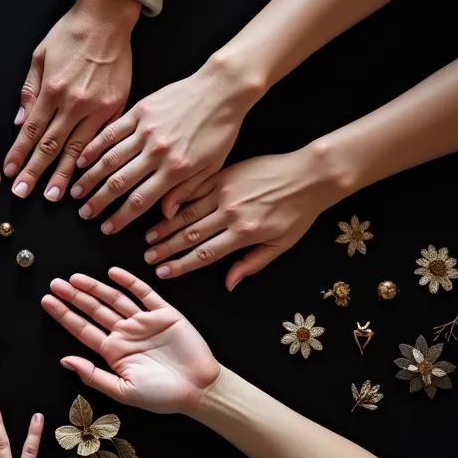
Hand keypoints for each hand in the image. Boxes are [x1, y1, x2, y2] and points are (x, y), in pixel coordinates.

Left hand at [5, 0, 137, 200]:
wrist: (108, 18)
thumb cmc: (71, 33)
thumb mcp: (40, 56)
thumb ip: (29, 92)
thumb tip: (21, 125)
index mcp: (52, 90)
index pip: (32, 132)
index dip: (19, 155)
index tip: (10, 174)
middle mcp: (75, 103)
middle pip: (52, 147)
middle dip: (36, 173)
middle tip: (24, 194)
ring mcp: (99, 108)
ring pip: (78, 150)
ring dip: (63, 176)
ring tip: (52, 196)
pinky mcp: (117, 108)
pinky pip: (101, 141)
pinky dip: (91, 161)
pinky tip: (85, 177)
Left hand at [41, 268, 219, 414]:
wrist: (199, 390)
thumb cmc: (162, 396)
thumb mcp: (123, 391)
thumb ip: (93, 375)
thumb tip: (65, 360)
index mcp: (113, 352)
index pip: (83, 329)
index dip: (64, 315)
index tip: (47, 302)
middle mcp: (125, 334)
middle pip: (94, 310)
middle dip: (74, 297)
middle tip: (54, 284)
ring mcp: (143, 322)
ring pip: (114, 299)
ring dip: (95, 288)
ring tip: (75, 278)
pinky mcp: (164, 314)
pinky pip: (144, 293)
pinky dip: (128, 282)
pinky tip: (113, 273)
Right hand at [71, 57, 265, 234]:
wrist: (222, 89)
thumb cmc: (220, 129)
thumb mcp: (212, 167)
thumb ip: (186, 192)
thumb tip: (165, 215)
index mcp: (176, 169)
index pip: (141, 201)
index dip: (120, 217)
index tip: (107, 228)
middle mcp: (157, 152)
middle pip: (119, 183)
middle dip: (99, 202)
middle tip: (84, 214)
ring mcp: (146, 130)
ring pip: (110, 159)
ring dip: (90, 178)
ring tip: (76, 192)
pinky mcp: (140, 111)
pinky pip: (112, 132)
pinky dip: (94, 147)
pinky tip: (82, 159)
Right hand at [143, 148, 345, 286]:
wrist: (310, 175)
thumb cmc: (299, 212)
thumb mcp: (281, 244)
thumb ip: (252, 263)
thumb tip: (228, 283)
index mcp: (244, 233)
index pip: (205, 253)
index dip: (181, 265)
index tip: (162, 272)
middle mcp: (230, 213)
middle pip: (190, 234)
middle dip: (166, 248)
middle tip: (148, 257)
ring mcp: (225, 190)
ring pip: (188, 212)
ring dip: (166, 226)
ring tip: (149, 237)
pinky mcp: (224, 174)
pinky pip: (195, 189)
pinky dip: (178, 199)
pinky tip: (163, 207)